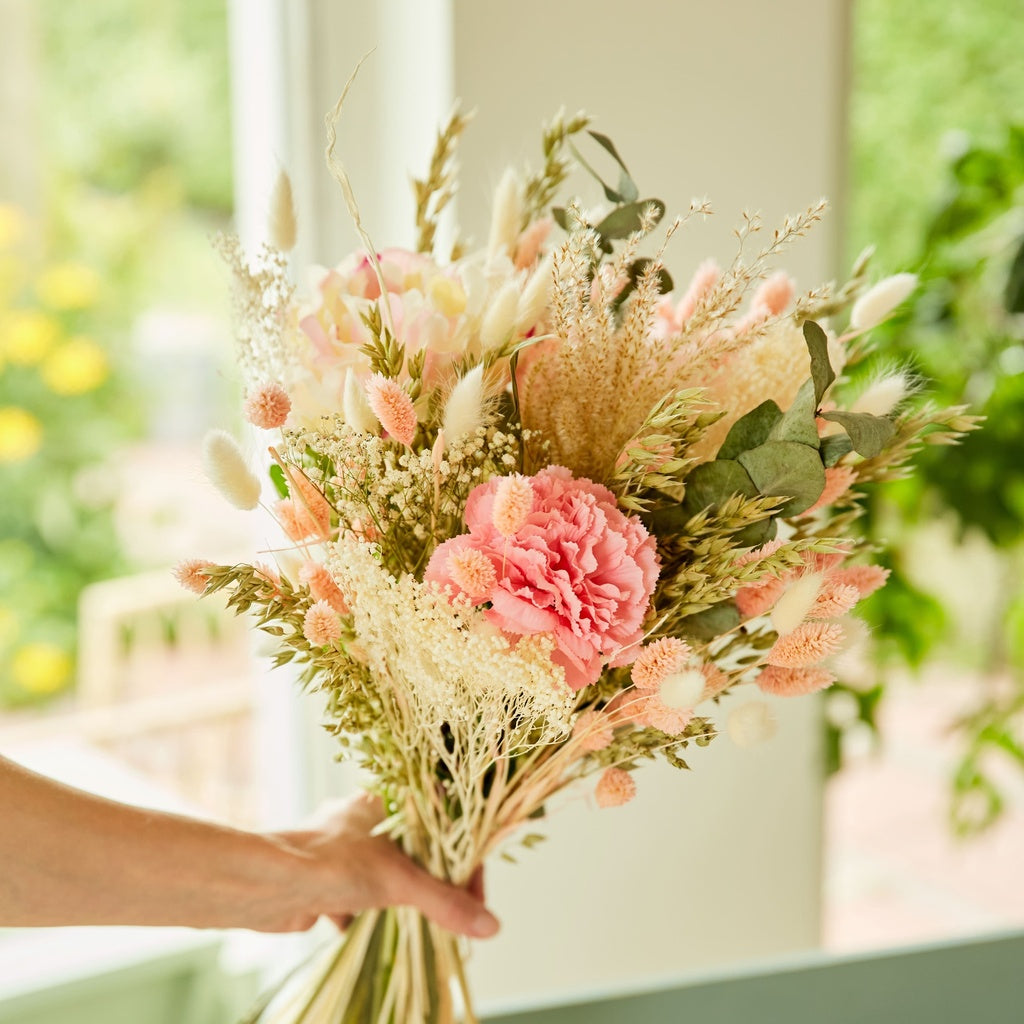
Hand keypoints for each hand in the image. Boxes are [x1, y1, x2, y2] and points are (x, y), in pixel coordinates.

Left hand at [269, 793, 498, 938]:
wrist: (267, 885)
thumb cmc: (332, 864)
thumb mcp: (400, 881)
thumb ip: (446, 903)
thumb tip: (489, 925)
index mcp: (386, 801)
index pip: (441, 823)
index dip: (461, 856)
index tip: (473, 890)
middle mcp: (364, 819)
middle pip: (416, 851)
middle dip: (431, 883)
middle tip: (450, 910)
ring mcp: (343, 848)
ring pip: (386, 876)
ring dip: (395, 899)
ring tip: (404, 918)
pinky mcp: (324, 878)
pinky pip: (357, 897)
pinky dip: (361, 914)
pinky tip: (357, 923)